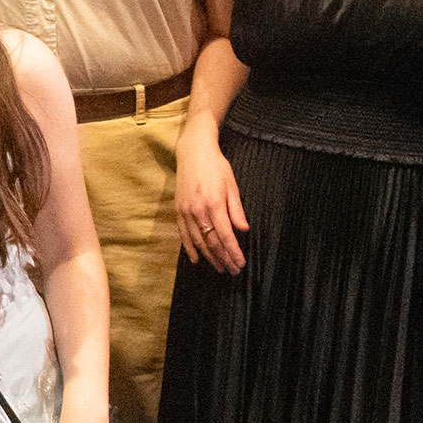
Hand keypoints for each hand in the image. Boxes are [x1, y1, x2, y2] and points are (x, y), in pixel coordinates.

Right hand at [174, 131, 248, 273]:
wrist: (193, 151)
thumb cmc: (216, 166)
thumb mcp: (232, 185)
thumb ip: (236, 209)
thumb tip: (243, 230)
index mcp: (214, 204)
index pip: (226, 235)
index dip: (234, 252)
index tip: (240, 263)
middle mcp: (198, 210)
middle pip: (212, 242)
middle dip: (224, 259)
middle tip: (233, 271)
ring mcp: (186, 211)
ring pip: (198, 241)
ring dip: (209, 257)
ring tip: (219, 268)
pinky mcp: (178, 210)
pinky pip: (184, 234)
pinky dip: (190, 249)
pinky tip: (196, 259)